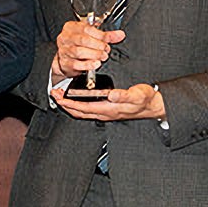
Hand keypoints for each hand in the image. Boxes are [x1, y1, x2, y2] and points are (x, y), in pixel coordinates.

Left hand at [49, 82, 164, 120]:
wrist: (153, 106)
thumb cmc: (145, 100)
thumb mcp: (137, 95)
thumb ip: (125, 95)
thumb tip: (112, 95)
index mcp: (109, 109)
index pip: (83, 108)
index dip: (70, 103)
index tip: (59, 96)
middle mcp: (105, 113)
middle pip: (79, 112)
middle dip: (64, 104)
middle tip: (54, 93)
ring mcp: (106, 113)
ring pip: (83, 112)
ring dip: (70, 105)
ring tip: (61, 96)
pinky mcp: (107, 110)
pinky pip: (88, 110)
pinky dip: (78, 105)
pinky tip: (76, 99)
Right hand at [50, 19, 126, 81]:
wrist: (63, 58)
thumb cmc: (76, 44)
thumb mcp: (89, 36)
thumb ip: (105, 35)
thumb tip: (120, 35)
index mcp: (71, 27)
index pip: (87, 28)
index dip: (101, 34)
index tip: (110, 39)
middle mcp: (66, 38)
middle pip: (83, 40)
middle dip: (98, 45)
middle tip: (106, 49)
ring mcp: (65, 51)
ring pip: (80, 52)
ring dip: (95, 55)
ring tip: (103, 56)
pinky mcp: (66, 63)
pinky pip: (77, 64)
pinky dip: (88, 64)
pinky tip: (96, 64)